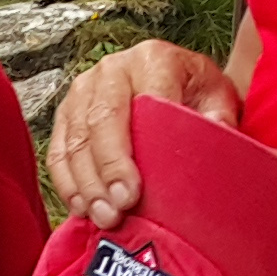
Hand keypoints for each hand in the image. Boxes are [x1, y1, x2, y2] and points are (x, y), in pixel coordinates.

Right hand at [46, 40, 249, 231]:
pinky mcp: (67, 110)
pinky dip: (67, 182)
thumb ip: (218, 116)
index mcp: (153, 59)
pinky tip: (81, 207)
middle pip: (99, 123)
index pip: (138, 105)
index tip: (132, 193)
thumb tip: (212, 136)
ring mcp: (84, 89)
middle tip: (114, 211)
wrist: (178, 76)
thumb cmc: (197, 92)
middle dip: (104, 173)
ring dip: (84, 184)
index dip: (131, 153)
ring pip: (74, 140)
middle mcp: (112, 69)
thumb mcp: (218, 97)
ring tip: (100, 216)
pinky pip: (58, 150)